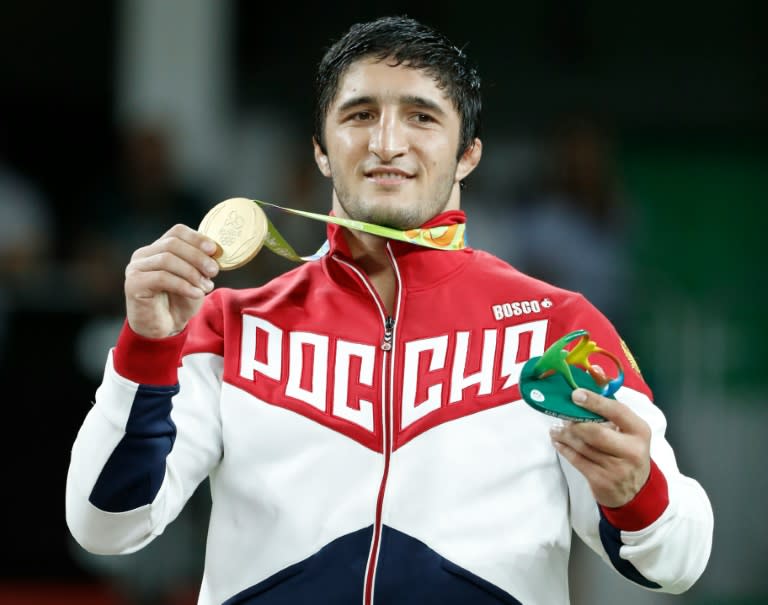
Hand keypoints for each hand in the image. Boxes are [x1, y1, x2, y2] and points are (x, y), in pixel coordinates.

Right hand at [124, 224, 219, 337]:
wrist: (163, 329)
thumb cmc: (178, 303)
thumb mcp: (196, 280)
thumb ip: (202, 265)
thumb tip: (216, 252)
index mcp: (158, 249)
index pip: (177, 232)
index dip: (197, 238)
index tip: (214, 250)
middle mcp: (144, 255)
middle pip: (173, 244)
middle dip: (197, 256)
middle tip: (214, 271)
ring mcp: (136, 268)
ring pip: (167, 259)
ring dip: (192, 273)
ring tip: (206, 287)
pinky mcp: (133, 284)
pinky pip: (161, 278)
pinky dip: (183, 285)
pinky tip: (196, 294)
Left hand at [549, 388, 651, 507]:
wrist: (636, 491)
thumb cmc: (628, 451)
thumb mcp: (628, 429)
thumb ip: (610, 403)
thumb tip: (596, 370)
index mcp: (639, 431)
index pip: (617, 411)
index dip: (594, 402)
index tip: (575, 394)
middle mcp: (631, 450)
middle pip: (595, 432)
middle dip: (574, 424)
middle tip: (561, 416)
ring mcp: (616, 468)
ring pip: (583, 447)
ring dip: (564, 435)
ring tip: (555, 428)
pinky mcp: (602, 481)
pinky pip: (577, 460)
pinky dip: (564, 449)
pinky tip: (558, 442)